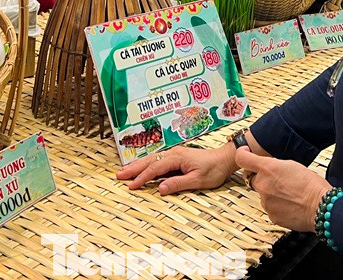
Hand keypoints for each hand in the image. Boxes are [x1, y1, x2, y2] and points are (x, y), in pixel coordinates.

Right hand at [116, 143, 236, 194]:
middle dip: (133, 168)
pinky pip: (157, 160)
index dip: (142, 178)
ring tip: (124, 171)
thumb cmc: (213, 170)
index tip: (131, 186)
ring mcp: (174, 154)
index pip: (155, 168)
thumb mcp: (197, 180)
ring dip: (137, 165)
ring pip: (151, 159)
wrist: (223, 159)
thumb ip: (178, 183)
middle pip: (149, 161)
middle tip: (119, 175)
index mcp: (177, 158)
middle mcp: (173, 153)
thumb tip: (160, 189)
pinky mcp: (176, 157)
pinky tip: (141, 168)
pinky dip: (146, 164)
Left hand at [236, 147, 331, 231]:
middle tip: (279, 181)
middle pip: (254, 179)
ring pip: (263, 195)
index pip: (242, 158)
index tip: (245, 153)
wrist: (321, 207)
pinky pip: (270, 208)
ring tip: (290, 194)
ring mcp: (266, 202)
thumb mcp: (291, 165)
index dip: (242, 154)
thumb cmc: (311, 185)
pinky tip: (290, 204)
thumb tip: (267, 168)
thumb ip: (274, 165)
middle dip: (263, 179)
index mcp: (268, 168)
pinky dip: (277, 206)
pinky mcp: (271, 215)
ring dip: (271, 194)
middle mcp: (263, 185)